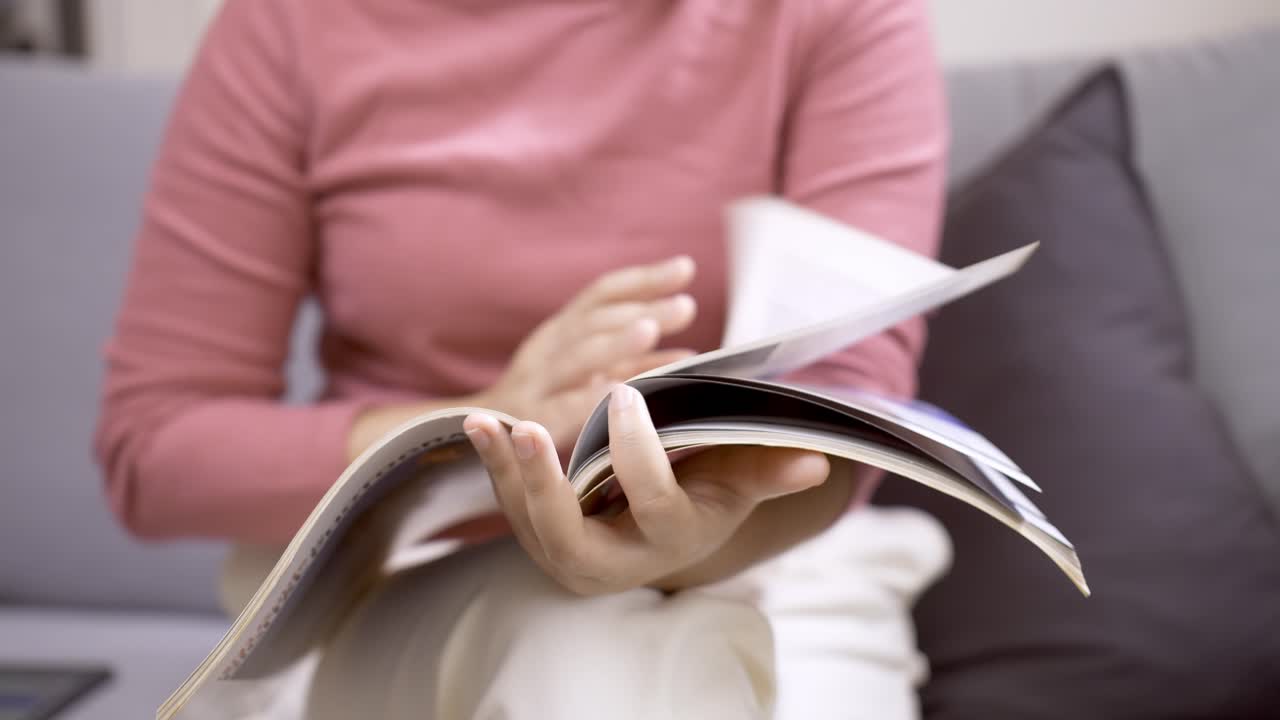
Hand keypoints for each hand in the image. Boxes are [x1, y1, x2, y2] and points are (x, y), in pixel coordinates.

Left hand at [463, 385, 832, 594]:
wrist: (660, 532)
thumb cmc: (705, 497)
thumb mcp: (736, 486)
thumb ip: (767, 471)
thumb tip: (818, 459)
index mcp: (666, 543)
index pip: (653, 504)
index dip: (640, 454)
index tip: (626, 392)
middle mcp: (611, 562)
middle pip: (569, 538)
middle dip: (543, 486)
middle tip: (526, 430)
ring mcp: (566, 554)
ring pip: (526, 519)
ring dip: (504, 470)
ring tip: (486, 420)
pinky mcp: (537, 536)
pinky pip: (509, 502)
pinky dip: (494, 465)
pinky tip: (482, 424)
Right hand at [478, 257, 697, 452]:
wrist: (476, 436)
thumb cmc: (544, 402)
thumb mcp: (585, 375)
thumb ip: (630, 362)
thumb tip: (688, 352)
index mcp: (562, 332)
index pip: (603, 295)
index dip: (643, 279)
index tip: (685, 267)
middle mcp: (548, 349)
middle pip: (596, 321)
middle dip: (641, 309)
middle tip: (686, 305)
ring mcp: (536, 383)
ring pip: (576, 357)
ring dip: (612, 342)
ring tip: (649, 331)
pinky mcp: (530, 420)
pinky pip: (561, 406)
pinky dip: (589, 397)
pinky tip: (619, 392)